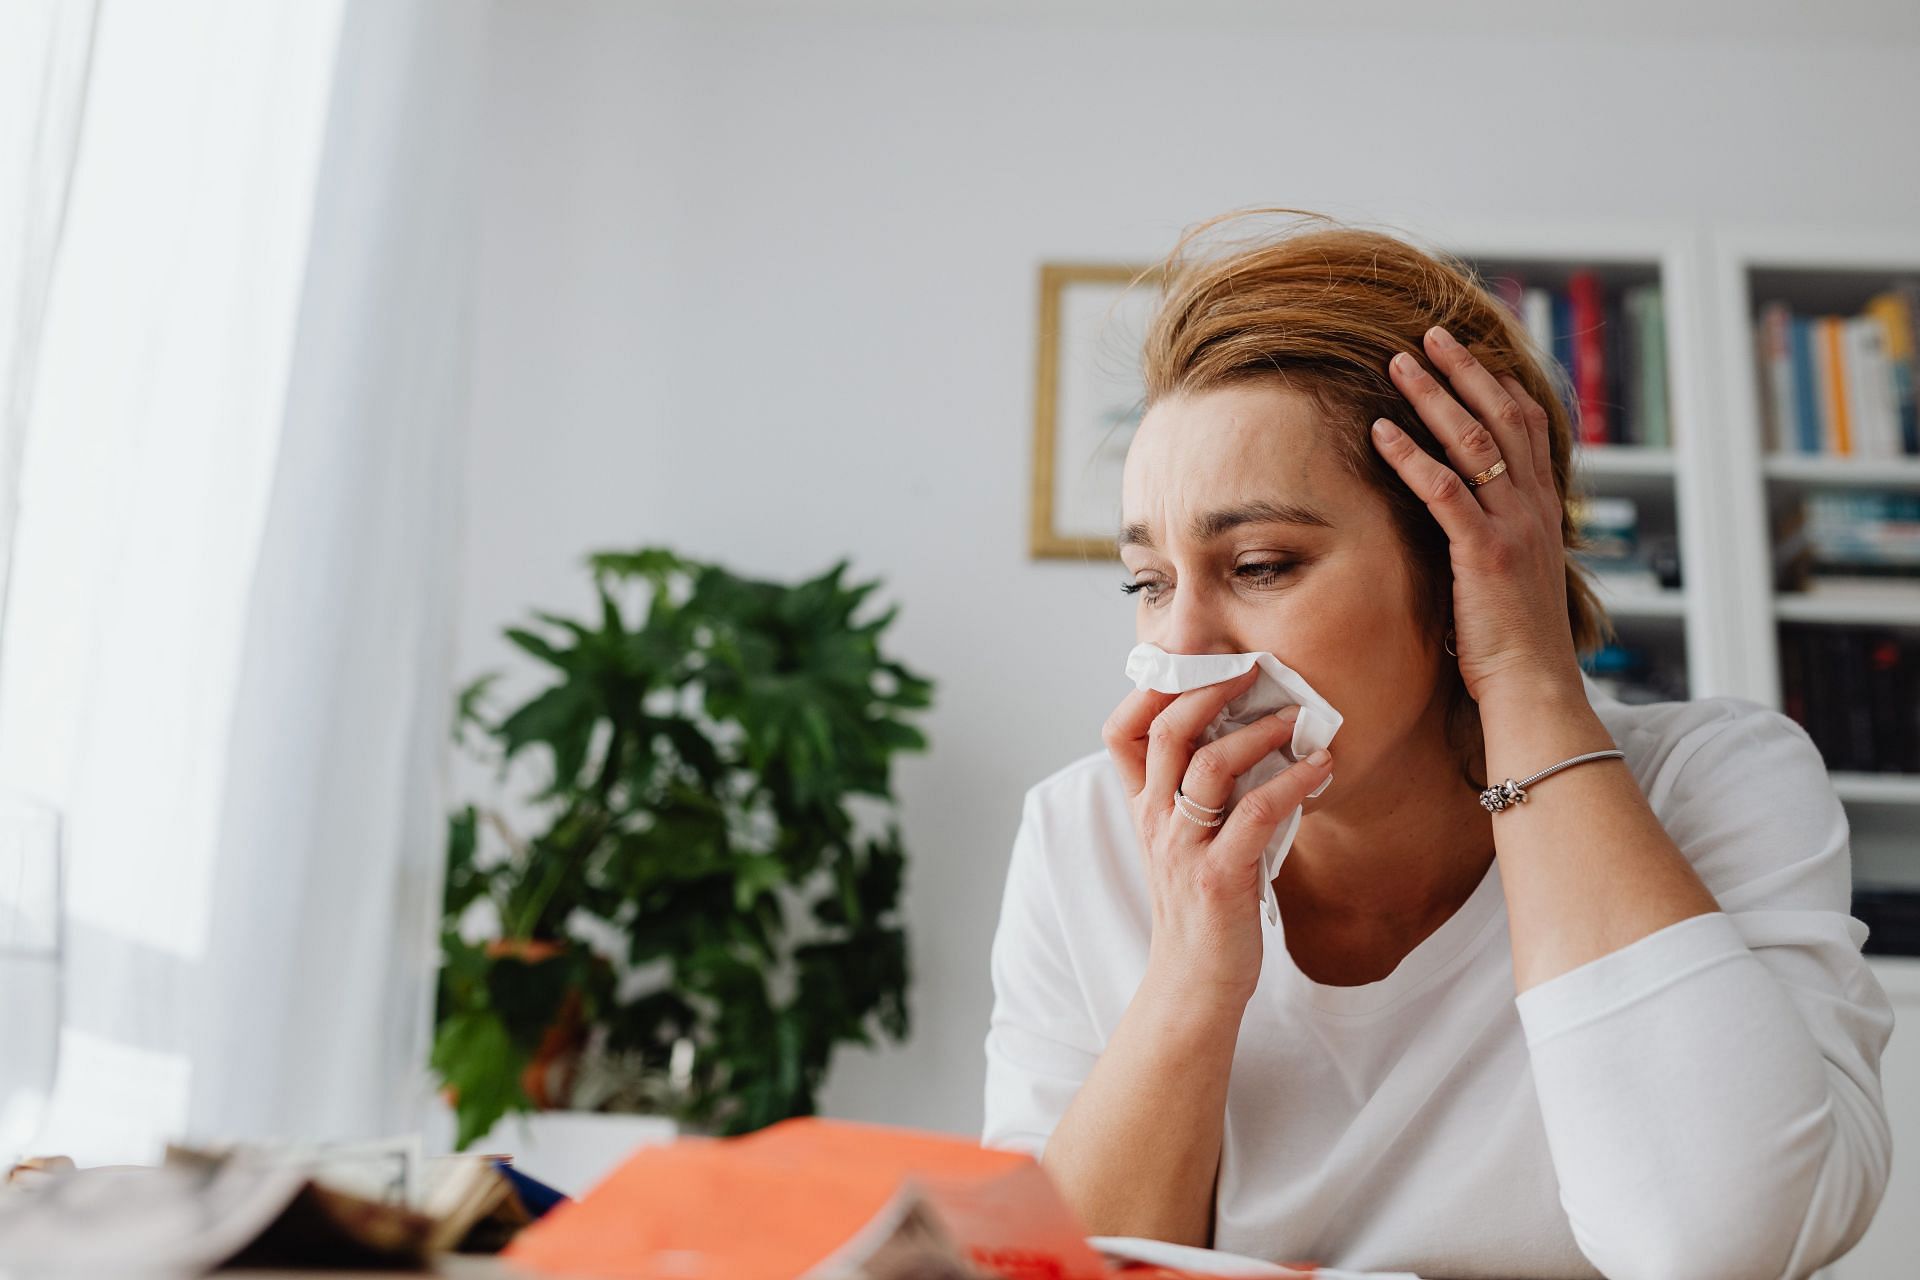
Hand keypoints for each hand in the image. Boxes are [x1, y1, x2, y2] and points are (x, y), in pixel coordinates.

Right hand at [1103, 666, 1335, 1015]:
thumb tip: (1250, 737)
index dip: (1149, 691)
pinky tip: (1321, 768)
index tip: (1193, 663)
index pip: (1121, 733)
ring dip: (1258, 733)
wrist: (1194, 982)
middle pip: (1165, 732)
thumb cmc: (1201, 908)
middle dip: (1209, 689)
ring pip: (1209, 765)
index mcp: (1145, 808)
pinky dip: (1293, 782)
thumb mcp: (1185, 842)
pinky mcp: (1220, 877)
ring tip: (1296, 719)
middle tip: (1253, 669)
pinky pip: (1256, 813)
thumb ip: (1201, 795)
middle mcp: (1156, 822)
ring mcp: (1184, 849)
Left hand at [1372, 325, 1586, 704]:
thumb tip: (1463, 524)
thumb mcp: (1510, 578)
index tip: (1471, 356)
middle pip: (1503, 417)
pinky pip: (1443, 491)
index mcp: (1543, 512)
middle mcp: (1534, 509)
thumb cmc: (1513, 645)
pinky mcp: (1484, 553)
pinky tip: (1379, 432)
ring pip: (1474, 441)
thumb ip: (1493, 540)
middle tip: (1430, 335)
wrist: (1534, 688)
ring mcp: (1513, 527)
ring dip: (1433, 396)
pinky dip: (1409, 456)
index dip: (1500, 385)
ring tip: (1397, 362)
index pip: (1530, 428)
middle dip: (1464, 371)